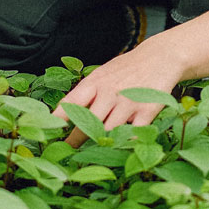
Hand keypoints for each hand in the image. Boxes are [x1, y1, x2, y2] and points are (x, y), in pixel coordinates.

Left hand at [53, 42, 182, 147]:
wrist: (160, 57)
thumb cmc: (127, 69)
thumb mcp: (103, 74)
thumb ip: (87, 93)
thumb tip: (64, 113)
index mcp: (95, 82)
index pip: (71, 102)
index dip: (58, 119)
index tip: (48, 131)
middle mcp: (110, 92)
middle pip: (87, 123)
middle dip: (75, 139)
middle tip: (66, 150)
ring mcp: (128, 102)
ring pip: (108, 131)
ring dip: (99, 143)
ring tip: (92, 152)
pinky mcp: (147, 111)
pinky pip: (132, 134)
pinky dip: (125, 143)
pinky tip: (119, 147)